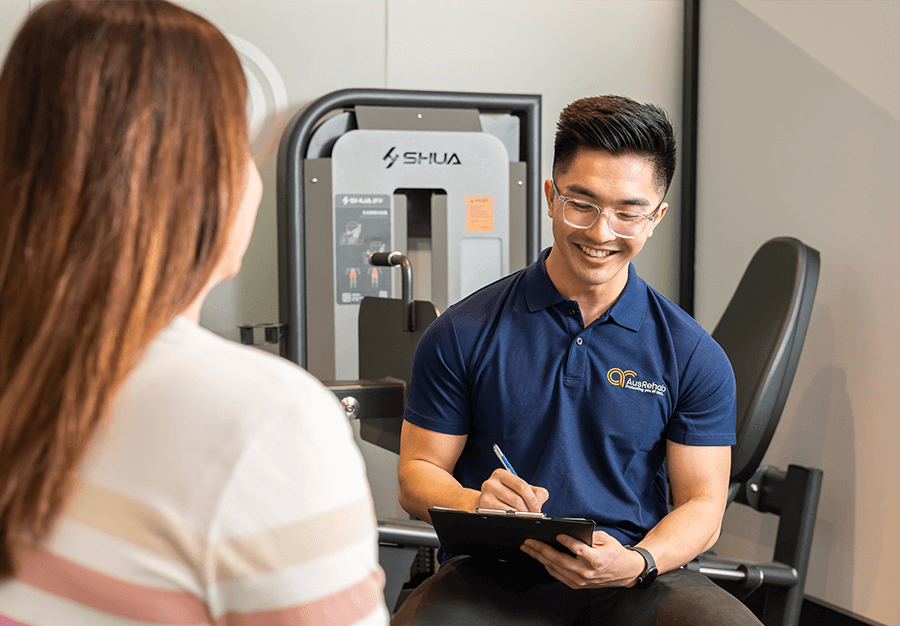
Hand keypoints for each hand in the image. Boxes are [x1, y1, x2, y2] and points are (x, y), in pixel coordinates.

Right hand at [477, 468, 548, 512]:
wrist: (485, 503)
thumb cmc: (506, 495)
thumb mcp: (521, 490)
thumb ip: (537, 492)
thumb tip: (539, 502)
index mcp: (501, 474)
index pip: (521, 485)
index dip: (532, 499)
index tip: (537, 509)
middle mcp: (491, 482)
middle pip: (516, 499)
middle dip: (527, 510)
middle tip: (532, 516)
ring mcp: (485, 495)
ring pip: (510, 509)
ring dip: (520, 516)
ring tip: (524, 517)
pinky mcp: (483, 506)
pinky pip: (502, 515)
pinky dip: (511, 519)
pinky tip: (513, 518)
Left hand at [520, 530, 645, 588]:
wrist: (625, 572)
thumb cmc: (615, 553)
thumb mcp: (606, 539)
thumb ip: (588, 535)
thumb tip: (570, 530)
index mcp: (596, 559)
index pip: (577, 549)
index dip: (566, 541)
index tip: (556, 534)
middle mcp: (586, 571)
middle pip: (559, 560)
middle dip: (541, 549)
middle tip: (529, 541)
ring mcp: (581, 580)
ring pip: (555, 568)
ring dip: (539, 557)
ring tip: (528, 548)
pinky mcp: (577, 585)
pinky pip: (558, 575)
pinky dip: (547, 566)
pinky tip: (539, 558)